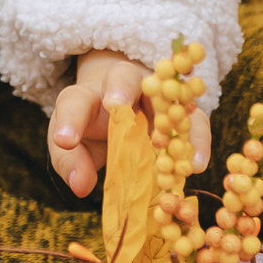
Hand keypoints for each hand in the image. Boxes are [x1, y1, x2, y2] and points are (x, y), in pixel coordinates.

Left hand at [48, 51, 209, 198]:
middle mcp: (123, 86)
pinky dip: (197, 140)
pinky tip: (196, 164)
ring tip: (170, 145)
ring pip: (165, 93)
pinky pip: (194, 120)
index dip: (69, 120)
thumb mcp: (75, 146)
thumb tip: (80, 185)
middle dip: (119, 88)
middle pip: (122, 76)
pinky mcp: (183, 110)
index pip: (75, 102)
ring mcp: (157, 95)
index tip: (65, 141)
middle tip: (115, 105)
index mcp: (89, 97)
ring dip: (167, 115)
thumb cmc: (94, 128)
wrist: (122, 107)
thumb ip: (71, 162)